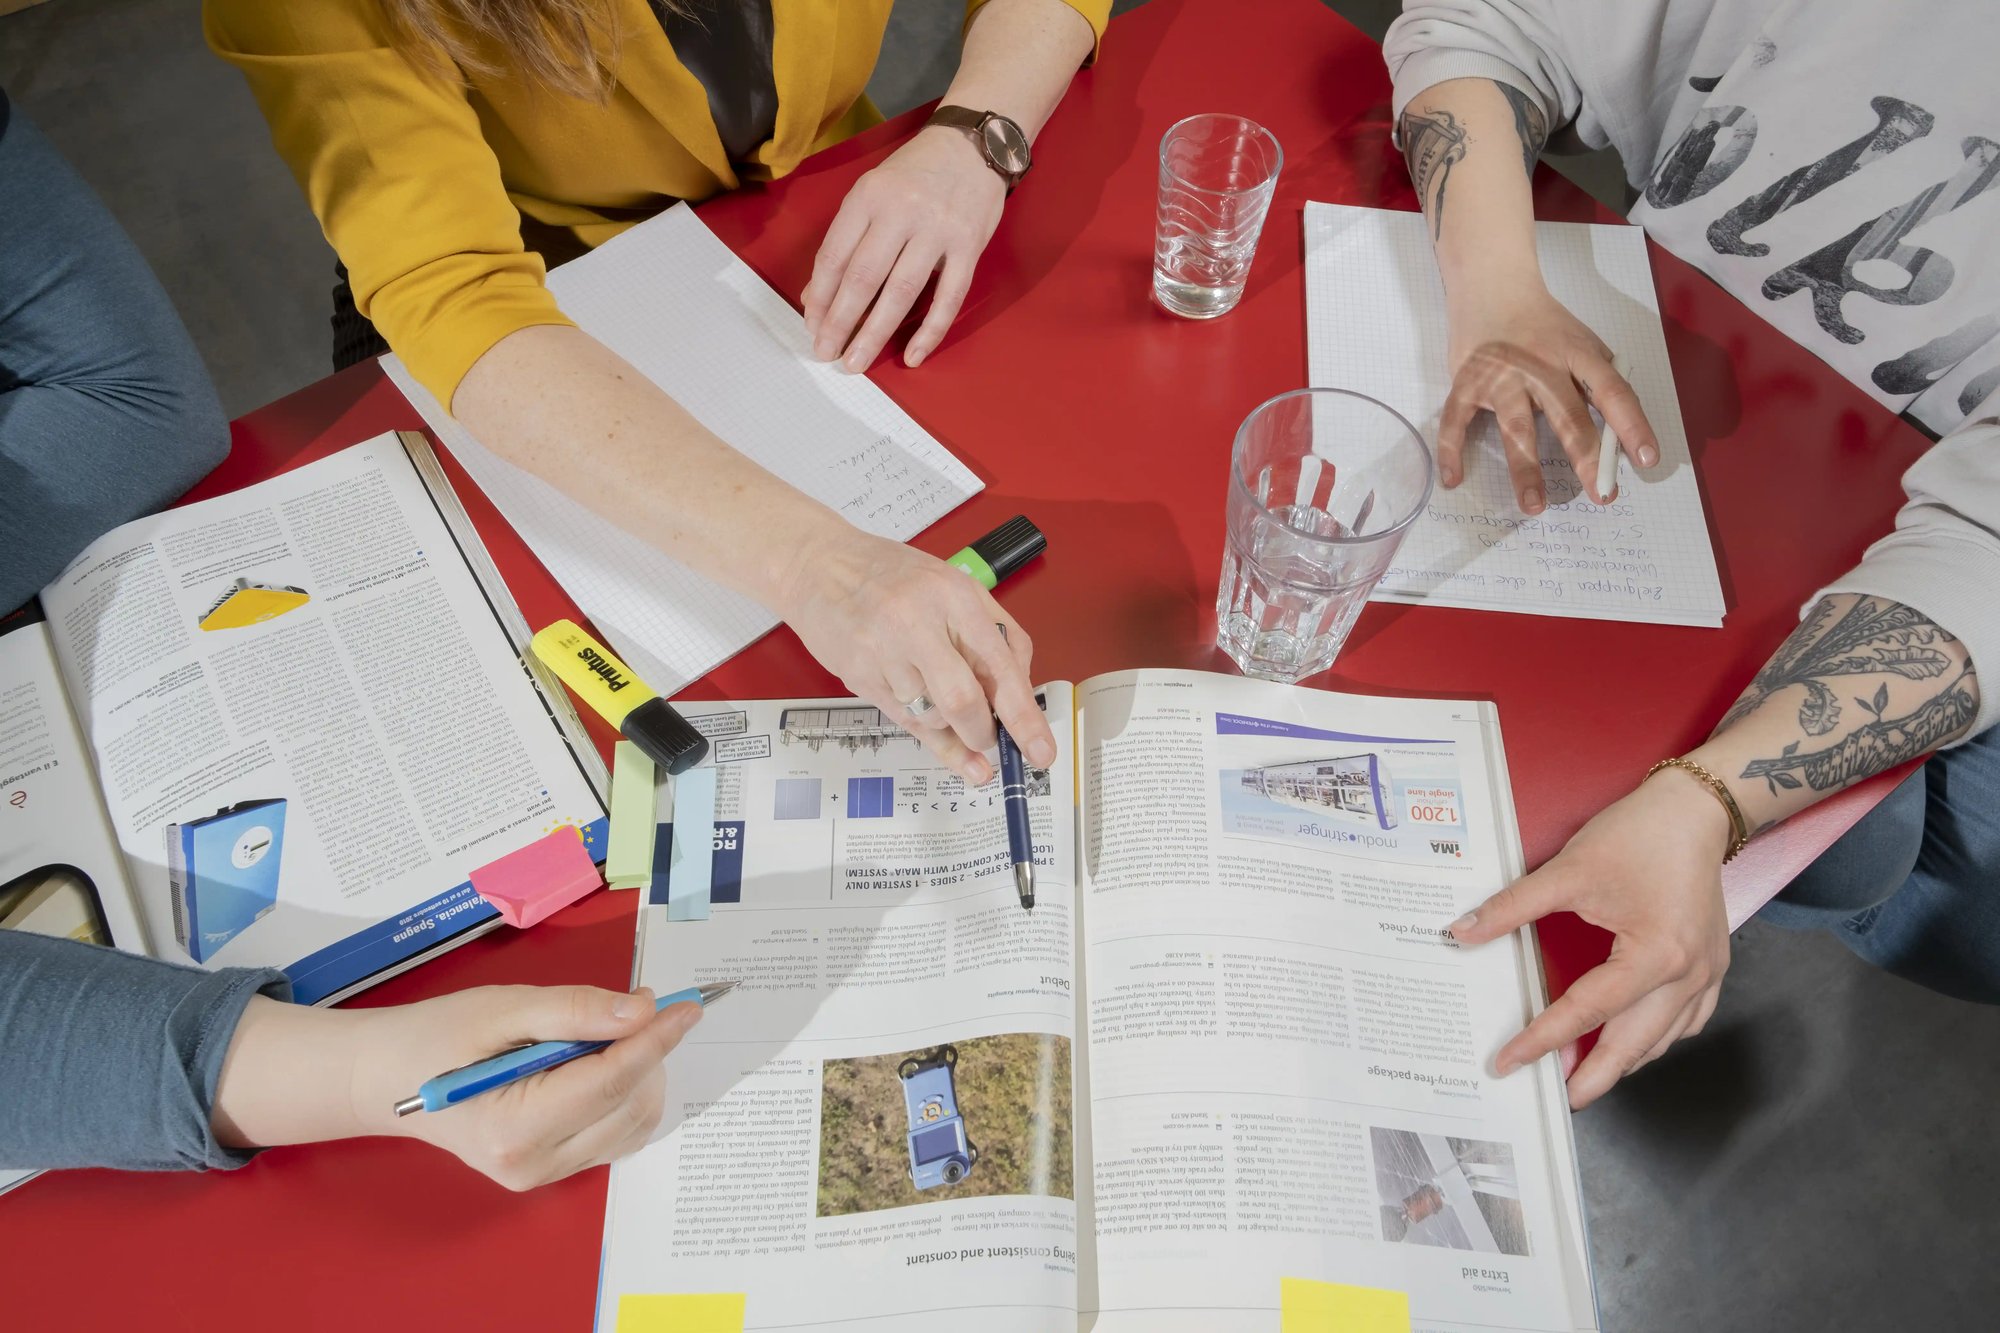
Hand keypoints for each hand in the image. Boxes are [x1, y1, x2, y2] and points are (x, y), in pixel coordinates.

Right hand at [352, 985, 699, 1189]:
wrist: (388, 1078)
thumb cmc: (435, 1038)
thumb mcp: (502, 1009)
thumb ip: (575, 1010)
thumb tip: (641, 1012)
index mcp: (514, 1128)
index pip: (610, 1083)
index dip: (656, 1040)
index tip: (689, 1005)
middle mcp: (533, 1163)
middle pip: (630, 1105)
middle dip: (647, 1051)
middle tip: (635, 1004)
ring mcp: (544, 1174)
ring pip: (631, 1122)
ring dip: (638, 1072)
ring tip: (604, 1032)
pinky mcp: (552, 1169)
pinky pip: (614, 1132)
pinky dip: (623, 1092)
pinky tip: (596, 1061)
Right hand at [776, 528, 1056, 784]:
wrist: (819, 565)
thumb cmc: (892, 576)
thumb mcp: (954, 587)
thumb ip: (994, 636)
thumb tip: (1020, 694)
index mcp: (954, 597)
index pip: (999, 667)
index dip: (1024, 718)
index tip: (1040, 751)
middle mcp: (918, 622)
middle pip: (963, 702)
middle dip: (982, 733)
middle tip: (989, 738)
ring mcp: (883, 651)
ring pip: (931, 718)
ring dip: (949, 729)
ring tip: (945, 707)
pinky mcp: (859, 674)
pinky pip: (903, 719)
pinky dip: (924, 727)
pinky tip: (930, 723)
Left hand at [802, 125, 1006, 371]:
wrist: (974, 144)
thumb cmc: (916, 173)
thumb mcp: (872, 192)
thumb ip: (847, 239)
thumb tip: (816, 294)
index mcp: (869, 196)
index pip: (835, 255)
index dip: (820, 296)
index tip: (812, 326)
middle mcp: (901, 211)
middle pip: (863, 277)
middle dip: (840, 322)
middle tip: (826, 353)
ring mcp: (937, 230)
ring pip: (901, 291)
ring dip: (875, 332)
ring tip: (856, 362)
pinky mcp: (968, 246)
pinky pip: (948, 297)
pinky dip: (930, 331)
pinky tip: (913, 356)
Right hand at [1440, 278, 1659, 511]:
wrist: (1493, 287)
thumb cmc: (1544, 325)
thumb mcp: (1582, 343)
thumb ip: (1599, 382)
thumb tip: (1619, 436)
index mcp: (1577, 354)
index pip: (1612, 392)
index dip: (1632, 425)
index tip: (1646, 460)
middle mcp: (1540, 366)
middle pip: (1568, 416)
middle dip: (1586, 458)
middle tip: (1602, 496)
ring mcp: (1500, 376)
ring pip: (1515, 428)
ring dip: (1525, 469)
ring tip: (1535, 506)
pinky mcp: (1466, 383)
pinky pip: (1456, 421)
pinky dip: (1452, 450)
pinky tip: (1454, 479)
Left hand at [1448, 769, 1731, 1108]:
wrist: (1695, 810)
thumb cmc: (1638, 835)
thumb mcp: (1567, 870)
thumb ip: (1513, 908)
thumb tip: (1464, 933)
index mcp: (1655, 955)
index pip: (1587, 1011)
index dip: (1543, 1039)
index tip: (1510, 1062)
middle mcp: (1688, 974)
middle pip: (1635, 1044)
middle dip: (1595, 1076)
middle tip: (1559, 1097)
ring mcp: (1707, 973)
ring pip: (1664, 1038)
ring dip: (1625, 1060)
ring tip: (1585, 1074)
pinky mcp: (1712, 964)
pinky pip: (1686, 1020)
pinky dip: (1656, 1037)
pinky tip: (1633, 1039)